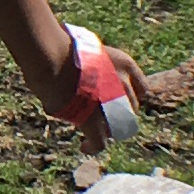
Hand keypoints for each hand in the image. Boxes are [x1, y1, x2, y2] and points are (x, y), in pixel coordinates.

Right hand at [51, 24, 139, 144]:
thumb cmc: (59, 46)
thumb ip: (93, 62)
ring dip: (107, 130)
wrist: (51, 57)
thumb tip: (81, 67)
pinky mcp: (94, 122)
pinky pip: (99, 142)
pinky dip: (93, 147)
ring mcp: (111, 105)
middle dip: (118, 115)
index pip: (142, 88)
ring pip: (117, 127)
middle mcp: (123, 84)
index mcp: (125, 63)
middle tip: (103, 117)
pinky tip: (85, 147)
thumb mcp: (87, 47)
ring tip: (94, 132)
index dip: (130, 96)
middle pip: (130, 110)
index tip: (119, 99)